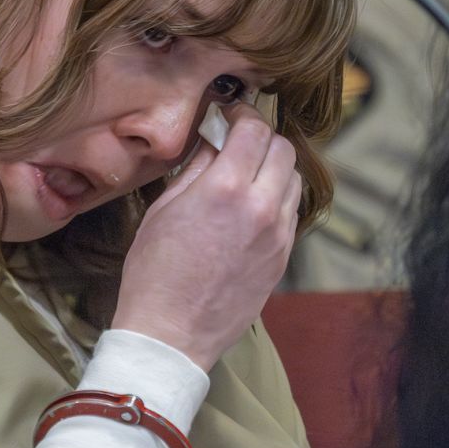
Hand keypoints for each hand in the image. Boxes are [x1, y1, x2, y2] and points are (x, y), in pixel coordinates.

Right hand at [112, 105, 300, 370]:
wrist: (171, 334)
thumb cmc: (155, 273)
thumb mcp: (164, 209)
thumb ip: (197, 168)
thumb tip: (215, 140)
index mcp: (226, 189)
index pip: (254, 129)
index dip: (243, 114)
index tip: (230, 116)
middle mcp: (260, 208)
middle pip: (283, 149)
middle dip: (261, 138)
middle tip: (238, 143)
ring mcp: (277, 235)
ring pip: (293, 180)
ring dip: (273, 169)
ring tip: (245, 177)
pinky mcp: (282, 258)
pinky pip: (289, 212)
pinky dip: (275, 200)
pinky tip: (249, 209)